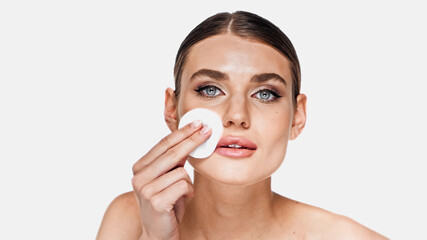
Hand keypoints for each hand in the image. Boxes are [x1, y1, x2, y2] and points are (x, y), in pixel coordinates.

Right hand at [132, 120, 210, 239]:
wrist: (158, 234)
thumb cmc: (166, 205)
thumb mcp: (167, 179)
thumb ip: (173, 161)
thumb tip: (190, 137)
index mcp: (140, 168)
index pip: (163, 144)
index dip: (181, 132)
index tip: (197, 123)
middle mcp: (138, 176)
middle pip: (171, 152)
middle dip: (192, 139)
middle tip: (208, 129)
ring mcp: (145, 189)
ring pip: (180, 171)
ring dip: (188, 182)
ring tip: (183, 192)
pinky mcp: (156, 201)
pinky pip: (183, 185)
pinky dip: (189, 191)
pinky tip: (183, 199)